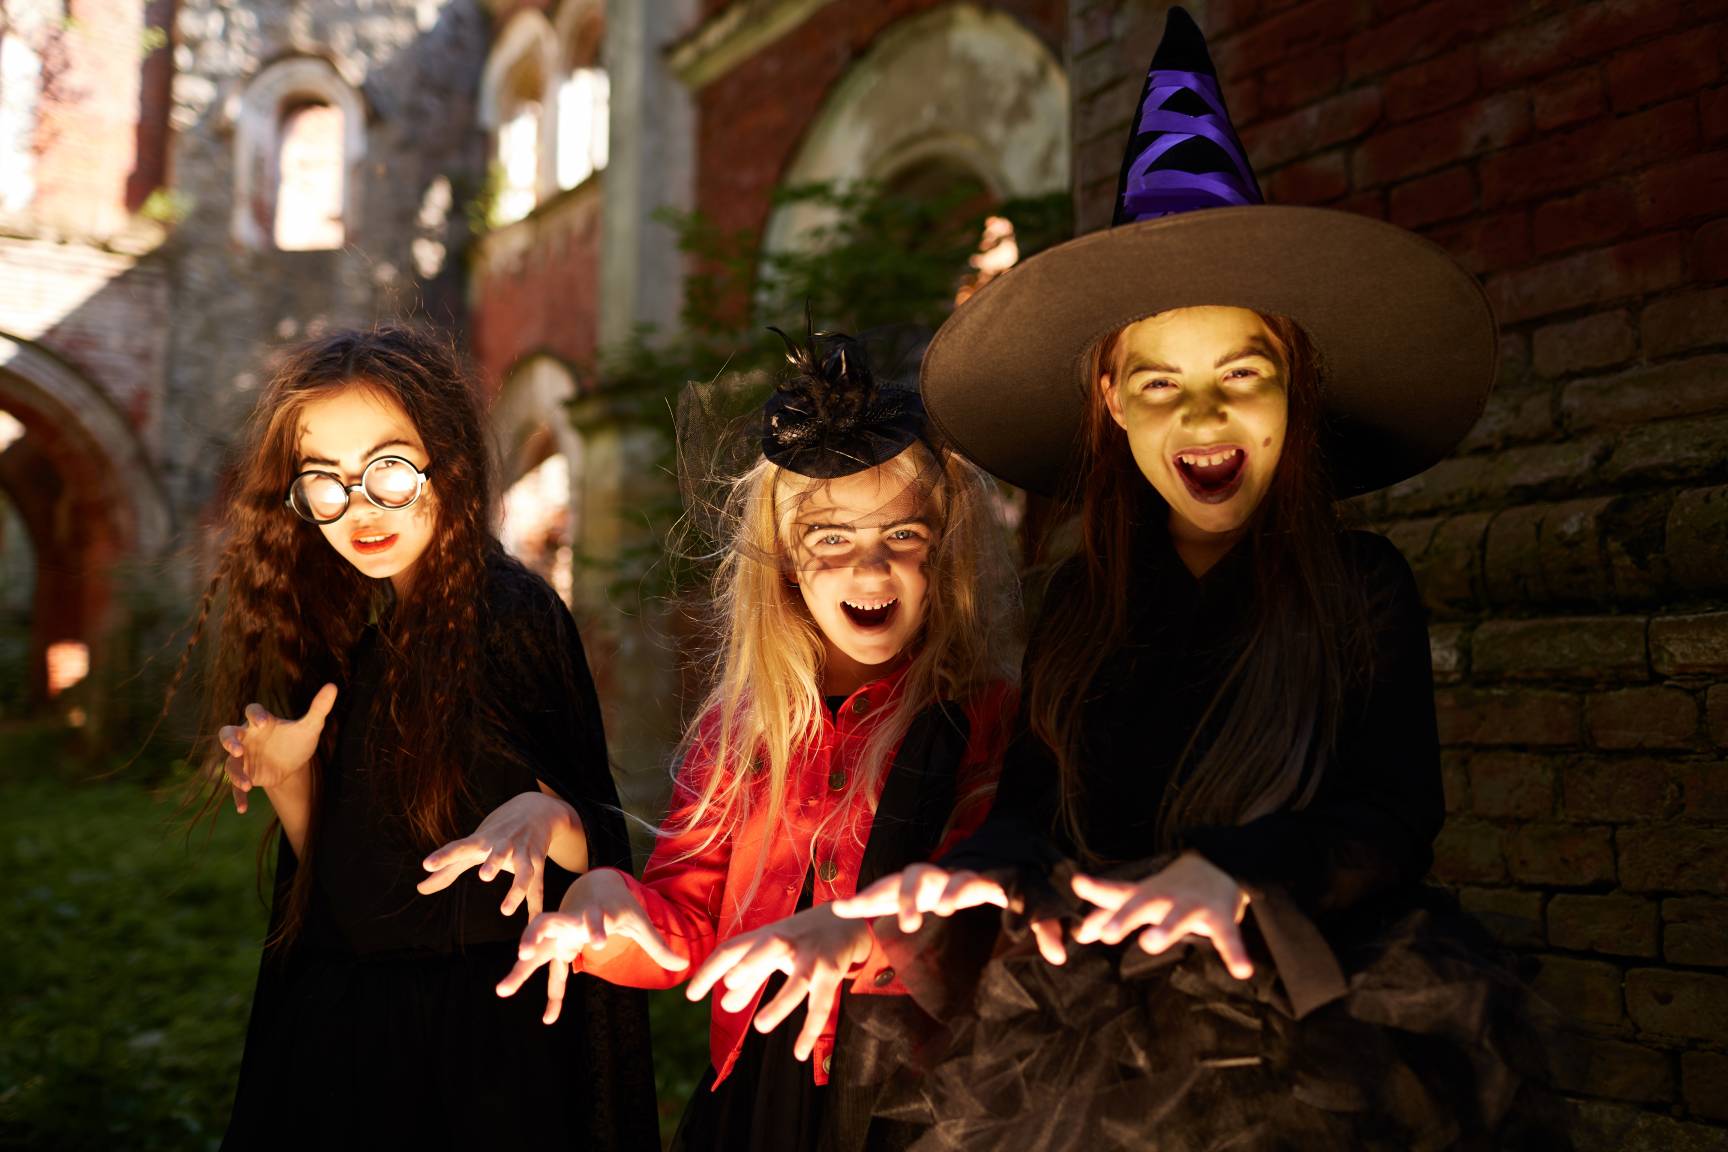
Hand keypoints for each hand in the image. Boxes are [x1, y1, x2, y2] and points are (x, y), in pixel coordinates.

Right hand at [217, 684, 336, 814]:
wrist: (293, 762)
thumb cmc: (297, 739)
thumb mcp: (311, 726)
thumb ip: (319, 708)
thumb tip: (333, 686)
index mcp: (261, 722)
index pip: (252, 711)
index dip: (255, 715)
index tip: (263, 722)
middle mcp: (247, 738)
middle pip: (227, 733)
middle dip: (229, 741)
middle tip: (236, 750)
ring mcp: (243, 758)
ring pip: (230, 763)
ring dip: (235, 774)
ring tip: (248, 784)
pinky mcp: (245, 774)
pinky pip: (236, 786)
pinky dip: (238, 796)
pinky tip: (243, 809)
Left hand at [417, 791, 581, 918]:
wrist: (537, 810)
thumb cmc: (497, 832)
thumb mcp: (474, 845)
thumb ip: (448, 868)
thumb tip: (420, 889)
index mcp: (482, 840)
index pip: (460, 846)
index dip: (444, 855)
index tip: (426, 864)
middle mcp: (504, 844)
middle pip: (499, 852)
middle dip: (494, 862)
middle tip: (484, 876)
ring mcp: (524, 851)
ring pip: (524, 871)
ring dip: (517, 889)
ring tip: (505, 911)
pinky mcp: (539, 861)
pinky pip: (537, 886)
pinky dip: (536, 905)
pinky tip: (534, 922)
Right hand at [495, 869, 687, 1023]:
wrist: (594, 886)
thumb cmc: (618, 907)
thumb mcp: (639, 923)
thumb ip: (658, 945)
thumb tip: (684, 966)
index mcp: (593, 912)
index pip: (593, 919)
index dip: (596, 928)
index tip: (600, 940)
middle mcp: (570, 920)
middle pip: (549, 924)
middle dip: (536, 934)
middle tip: (524, 951)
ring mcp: (557, 932)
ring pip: (534, 944)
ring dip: (520, 964)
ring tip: (503, 989)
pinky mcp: (553, 944)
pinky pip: (544, 968)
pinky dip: (542, 989)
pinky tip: (549, 1018)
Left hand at [685, 905, 873, 1060]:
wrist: (847, 920)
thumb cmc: (801, 939)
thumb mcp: (772, 953)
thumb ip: (749, 978)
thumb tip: (726, 1006)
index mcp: (765, 937)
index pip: (732, 950)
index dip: (710, 970)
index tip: (691, 996)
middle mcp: (787, 944)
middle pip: (768, 948)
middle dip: (751, 964)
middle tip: (730, 983)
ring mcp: (811, 958)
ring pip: (798, 983)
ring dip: (780, 1003)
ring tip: (760, 1026)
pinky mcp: (831, 973)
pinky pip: (821, 1005)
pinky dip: (811, 1030)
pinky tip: (799, 1052)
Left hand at [829, 863, 1007, 933]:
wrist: (971, 871)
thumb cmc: (927, 891)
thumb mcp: (897, 899)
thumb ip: (869, 903)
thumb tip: (834, 908)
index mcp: (908, 884)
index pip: (884, 887)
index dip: (867, 897)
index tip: (845, 909)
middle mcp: (931, 878)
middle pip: (916, 875)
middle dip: (909, 896)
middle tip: (908, 925)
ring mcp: (958, 879)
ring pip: (955, 877)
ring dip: (951, 891)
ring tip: (946, 909)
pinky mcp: (984, 885)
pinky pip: (989, 884)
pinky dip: (996, 890)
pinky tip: (1002, 900)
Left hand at [1070, 852, 1252, 978]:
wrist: (1220, 863)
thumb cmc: (1171, 888)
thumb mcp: (1140, 896)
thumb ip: (1110, 912)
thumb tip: (1079, 934)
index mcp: (1144, 894)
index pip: (1116, 894)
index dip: (1096, 893)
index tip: (1077, 887)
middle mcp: (1164, 898)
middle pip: (1142, 905)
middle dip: (1124, 917)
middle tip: (1106, 933)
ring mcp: (1192, 906)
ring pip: (1178, 917)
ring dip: (1165, 929)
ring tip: (1149, 944)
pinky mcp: (1220, 917)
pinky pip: (1228, 937)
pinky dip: (1235, 953)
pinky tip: (1241, 971)